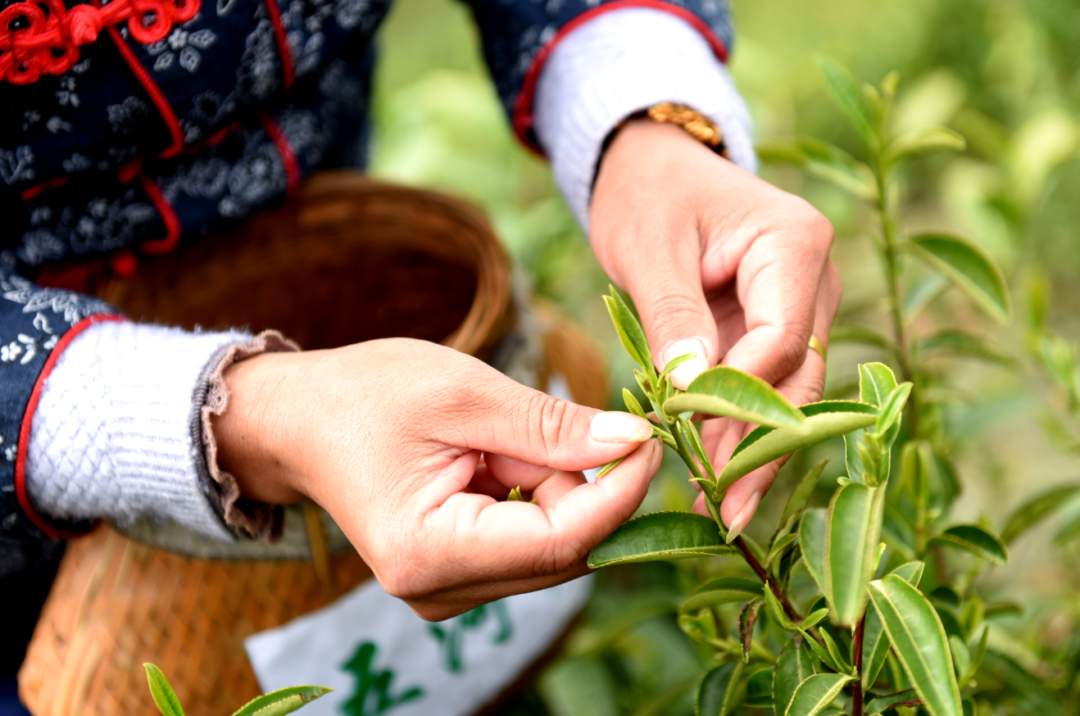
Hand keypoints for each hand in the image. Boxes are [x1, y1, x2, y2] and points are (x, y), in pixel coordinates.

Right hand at [212, 338, 660, 619]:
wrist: (301, 420)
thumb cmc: (368, 395)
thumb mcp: (464, 394)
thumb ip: (552, 426)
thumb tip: (635, 442)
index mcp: (430, 553)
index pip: (563, 542)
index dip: (620, 492)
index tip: (651, 436)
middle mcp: (440, 591)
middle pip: (564, 549)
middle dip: (584, 483)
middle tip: (567, 418)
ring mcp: (448, 591)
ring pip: (554, 545)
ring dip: (555, 486)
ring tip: (501, 437)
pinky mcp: (458, 577)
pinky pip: (531, 541)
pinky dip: (536, 495)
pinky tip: (496, 459)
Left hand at [591, 119, 841, 537]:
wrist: (652, 168)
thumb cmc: (647, 194)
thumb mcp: (649, 250)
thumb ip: (674, 317)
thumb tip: (692, 393)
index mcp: (795, 243)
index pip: (781, 338)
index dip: (740, 397)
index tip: (692, 439)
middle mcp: (816, 278)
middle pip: (797, 377)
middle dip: (759, 443)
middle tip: (723, 507)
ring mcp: (803, 305)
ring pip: (789, 392)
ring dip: (754, 448)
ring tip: (721, 509)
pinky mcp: (777, 327)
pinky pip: (767, 386)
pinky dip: (742, 428)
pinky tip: (718, 476)